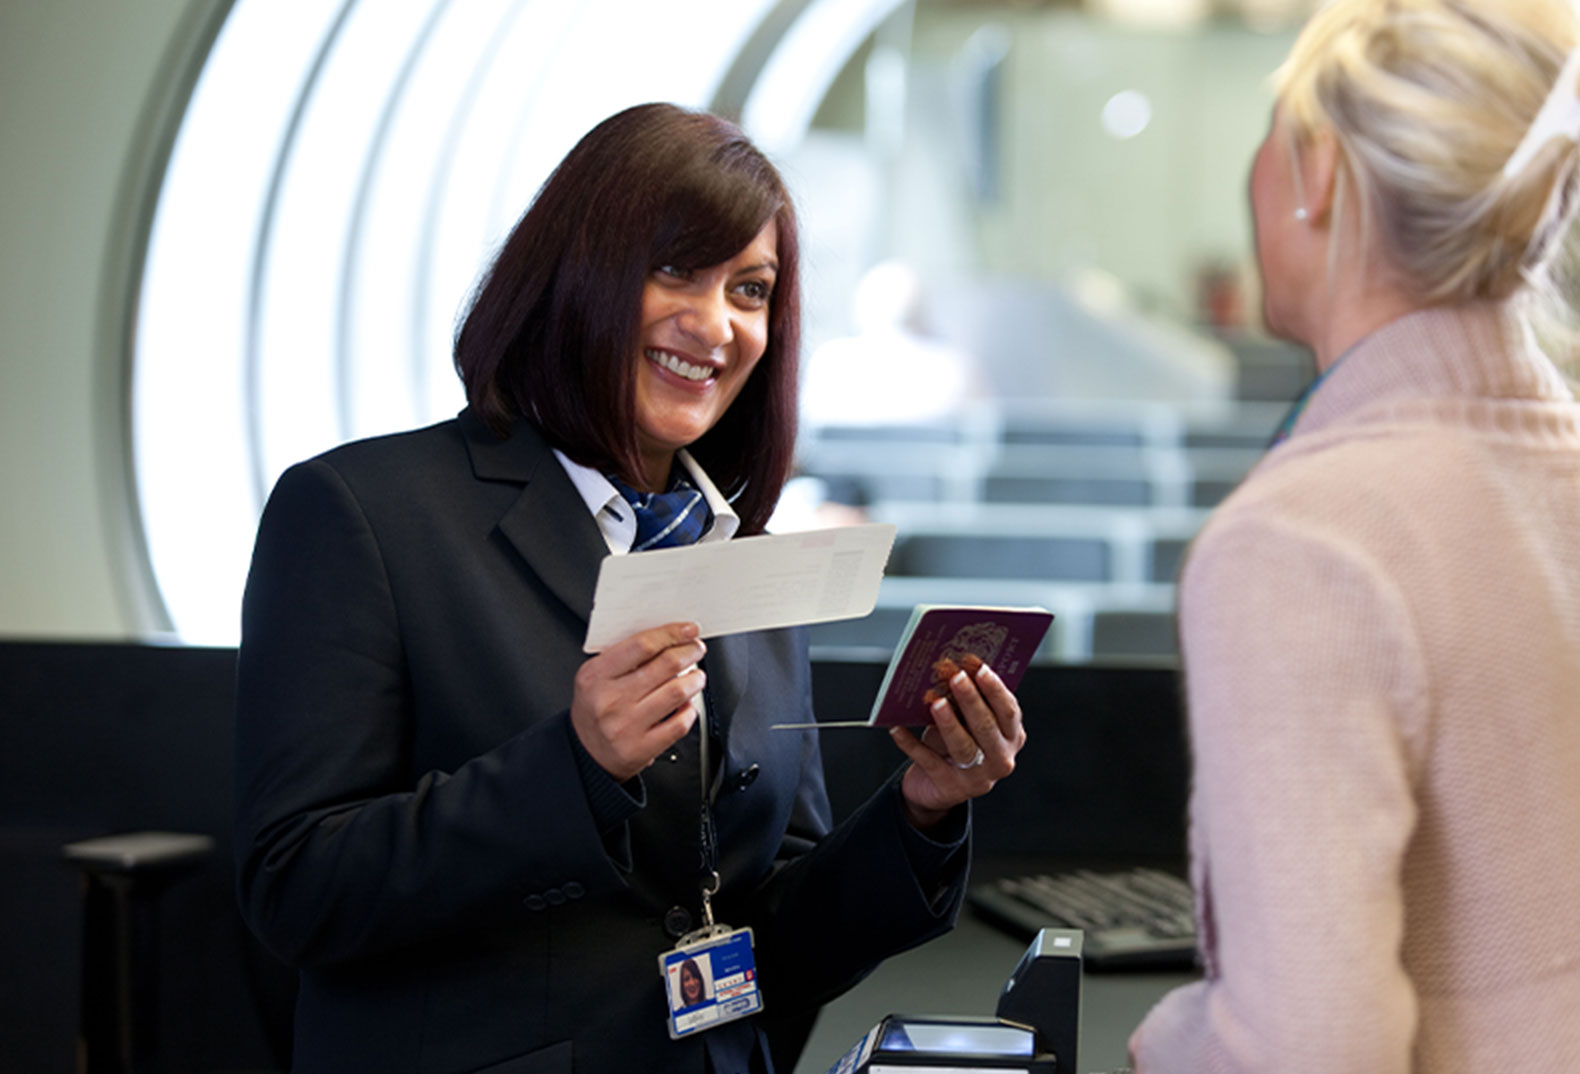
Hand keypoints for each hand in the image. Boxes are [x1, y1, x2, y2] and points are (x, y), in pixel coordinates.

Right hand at [571, 622, 706, 781]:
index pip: (641, 645)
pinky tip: (687, 704)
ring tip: (696, 676)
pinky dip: (690, 710)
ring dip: (695, 680)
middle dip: (689, 652)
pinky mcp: (641, 748)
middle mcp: (610, 700)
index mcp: (596, 676)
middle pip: (665, 665)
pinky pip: (679, 724)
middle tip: (696, 649)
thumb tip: (666, 636)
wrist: (585, 752)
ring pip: (677, 692)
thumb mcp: (595, 676)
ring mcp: (626, 726)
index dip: (671, 634)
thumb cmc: (595, 708)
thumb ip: (624, 656)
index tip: (688, 630)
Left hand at [890, 660, 1025, 829]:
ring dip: (949, 723)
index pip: (1008, 711)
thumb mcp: (965, 725)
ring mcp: (978, 778)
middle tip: (956, 678)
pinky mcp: (951, 789)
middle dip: (971, 701)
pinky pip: (930, 763)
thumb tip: (947, 677)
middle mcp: (1001, 759)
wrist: (935, 787)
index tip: (979, 668)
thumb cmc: (954, 746)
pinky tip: (898, 729)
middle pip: (987, 727)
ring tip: (936, 703)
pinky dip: (912, 744)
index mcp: (1011, 737)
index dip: (995, 689)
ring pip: (964, 747)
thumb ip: (963, 706)